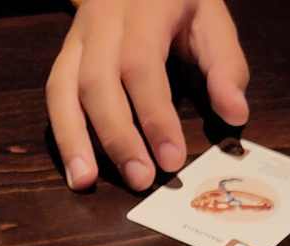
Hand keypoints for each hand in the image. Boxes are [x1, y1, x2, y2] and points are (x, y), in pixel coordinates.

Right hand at [46, 0, 249, 191]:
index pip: (142, 66)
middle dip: (117, 136)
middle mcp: (101, 22)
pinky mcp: (64, 56)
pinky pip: (55, 95)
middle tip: (139, 179)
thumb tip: (235, 114)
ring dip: (73, 140)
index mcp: (142, 10)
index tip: (171, 160)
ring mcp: (76, 38)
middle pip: (97, 82)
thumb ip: (225, 65)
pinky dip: (62, 134)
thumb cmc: (177, 3)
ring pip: (64, 89)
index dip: (155, 117)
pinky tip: (76, 168)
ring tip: (85, 182)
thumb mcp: (211, 19)